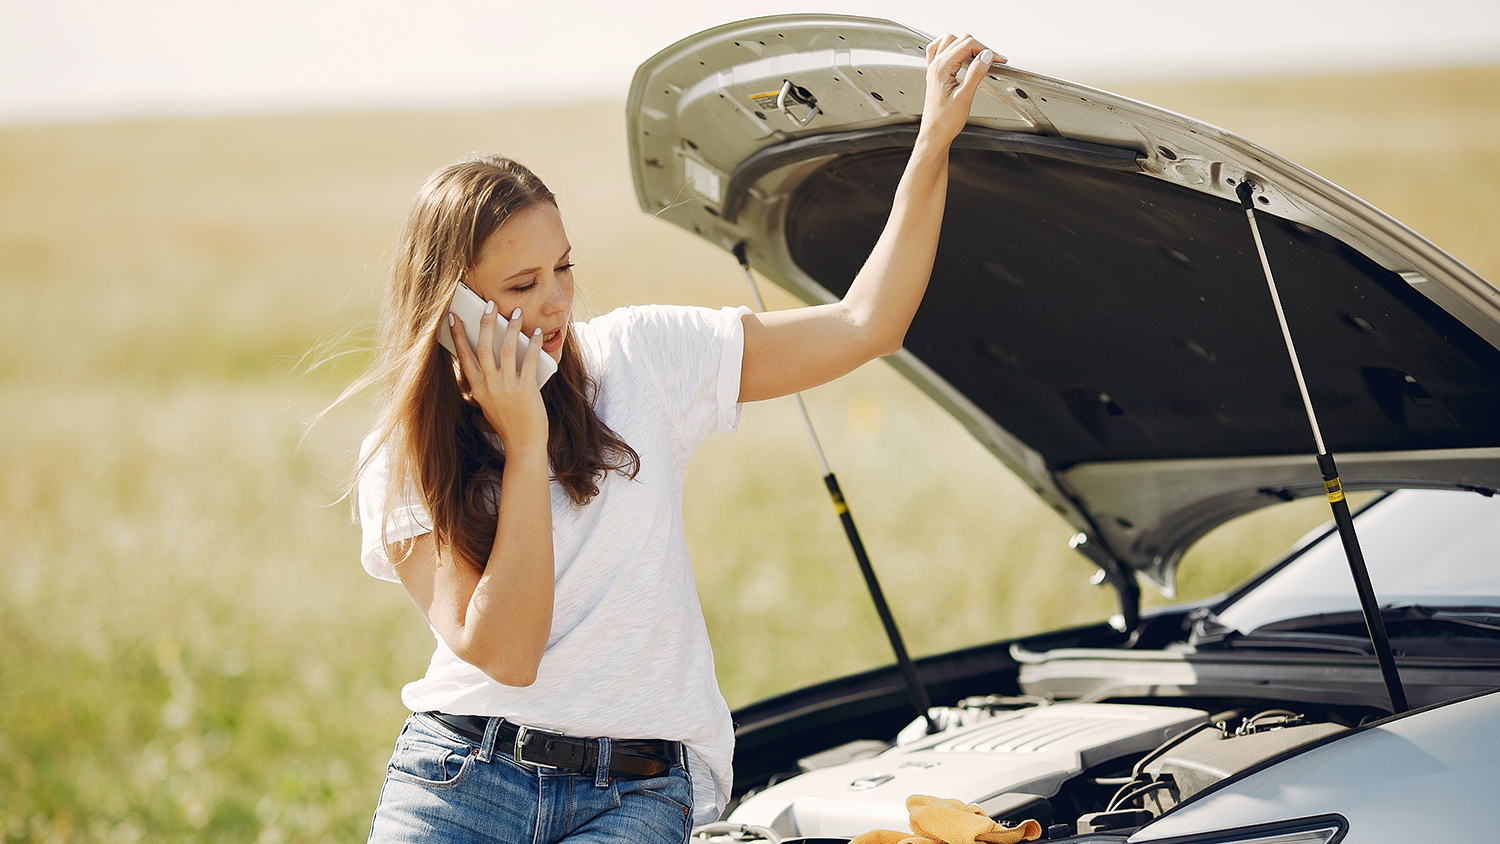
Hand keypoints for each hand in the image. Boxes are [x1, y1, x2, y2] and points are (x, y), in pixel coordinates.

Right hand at [449, 303, 548, 455]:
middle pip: (483, 347)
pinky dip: (533, 344)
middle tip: (489, 304)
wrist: (523, 445)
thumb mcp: (490, 402)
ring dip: (510, 328)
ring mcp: (506, 387)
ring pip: (505, 349)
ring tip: (514, 313)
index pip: (464, 356)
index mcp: (477, 388)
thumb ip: (489, 381)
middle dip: (485, 323)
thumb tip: (495, 352)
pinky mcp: (525, 389)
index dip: (458, 335)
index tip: (453, 317)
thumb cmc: (509, 423)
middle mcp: (489, 386)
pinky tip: (537, 333)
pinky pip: (528, 360)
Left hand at [918, 34, 1003, 148]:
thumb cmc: (945, 121)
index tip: (998, 59)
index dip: (986, 49)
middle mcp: (935, 65)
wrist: (935, 134)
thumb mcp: (965, 97)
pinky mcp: (935, 74)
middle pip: (960, 40)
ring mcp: (933, 68)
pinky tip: (960, 55)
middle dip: (979, 47)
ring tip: (979, 57)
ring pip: (950, 41)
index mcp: (941, 68)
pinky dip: (951, 47)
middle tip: (992, 60)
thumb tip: (986, 55)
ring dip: (966, 44)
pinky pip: (939, 50)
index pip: (967, 45)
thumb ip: (976, 73)